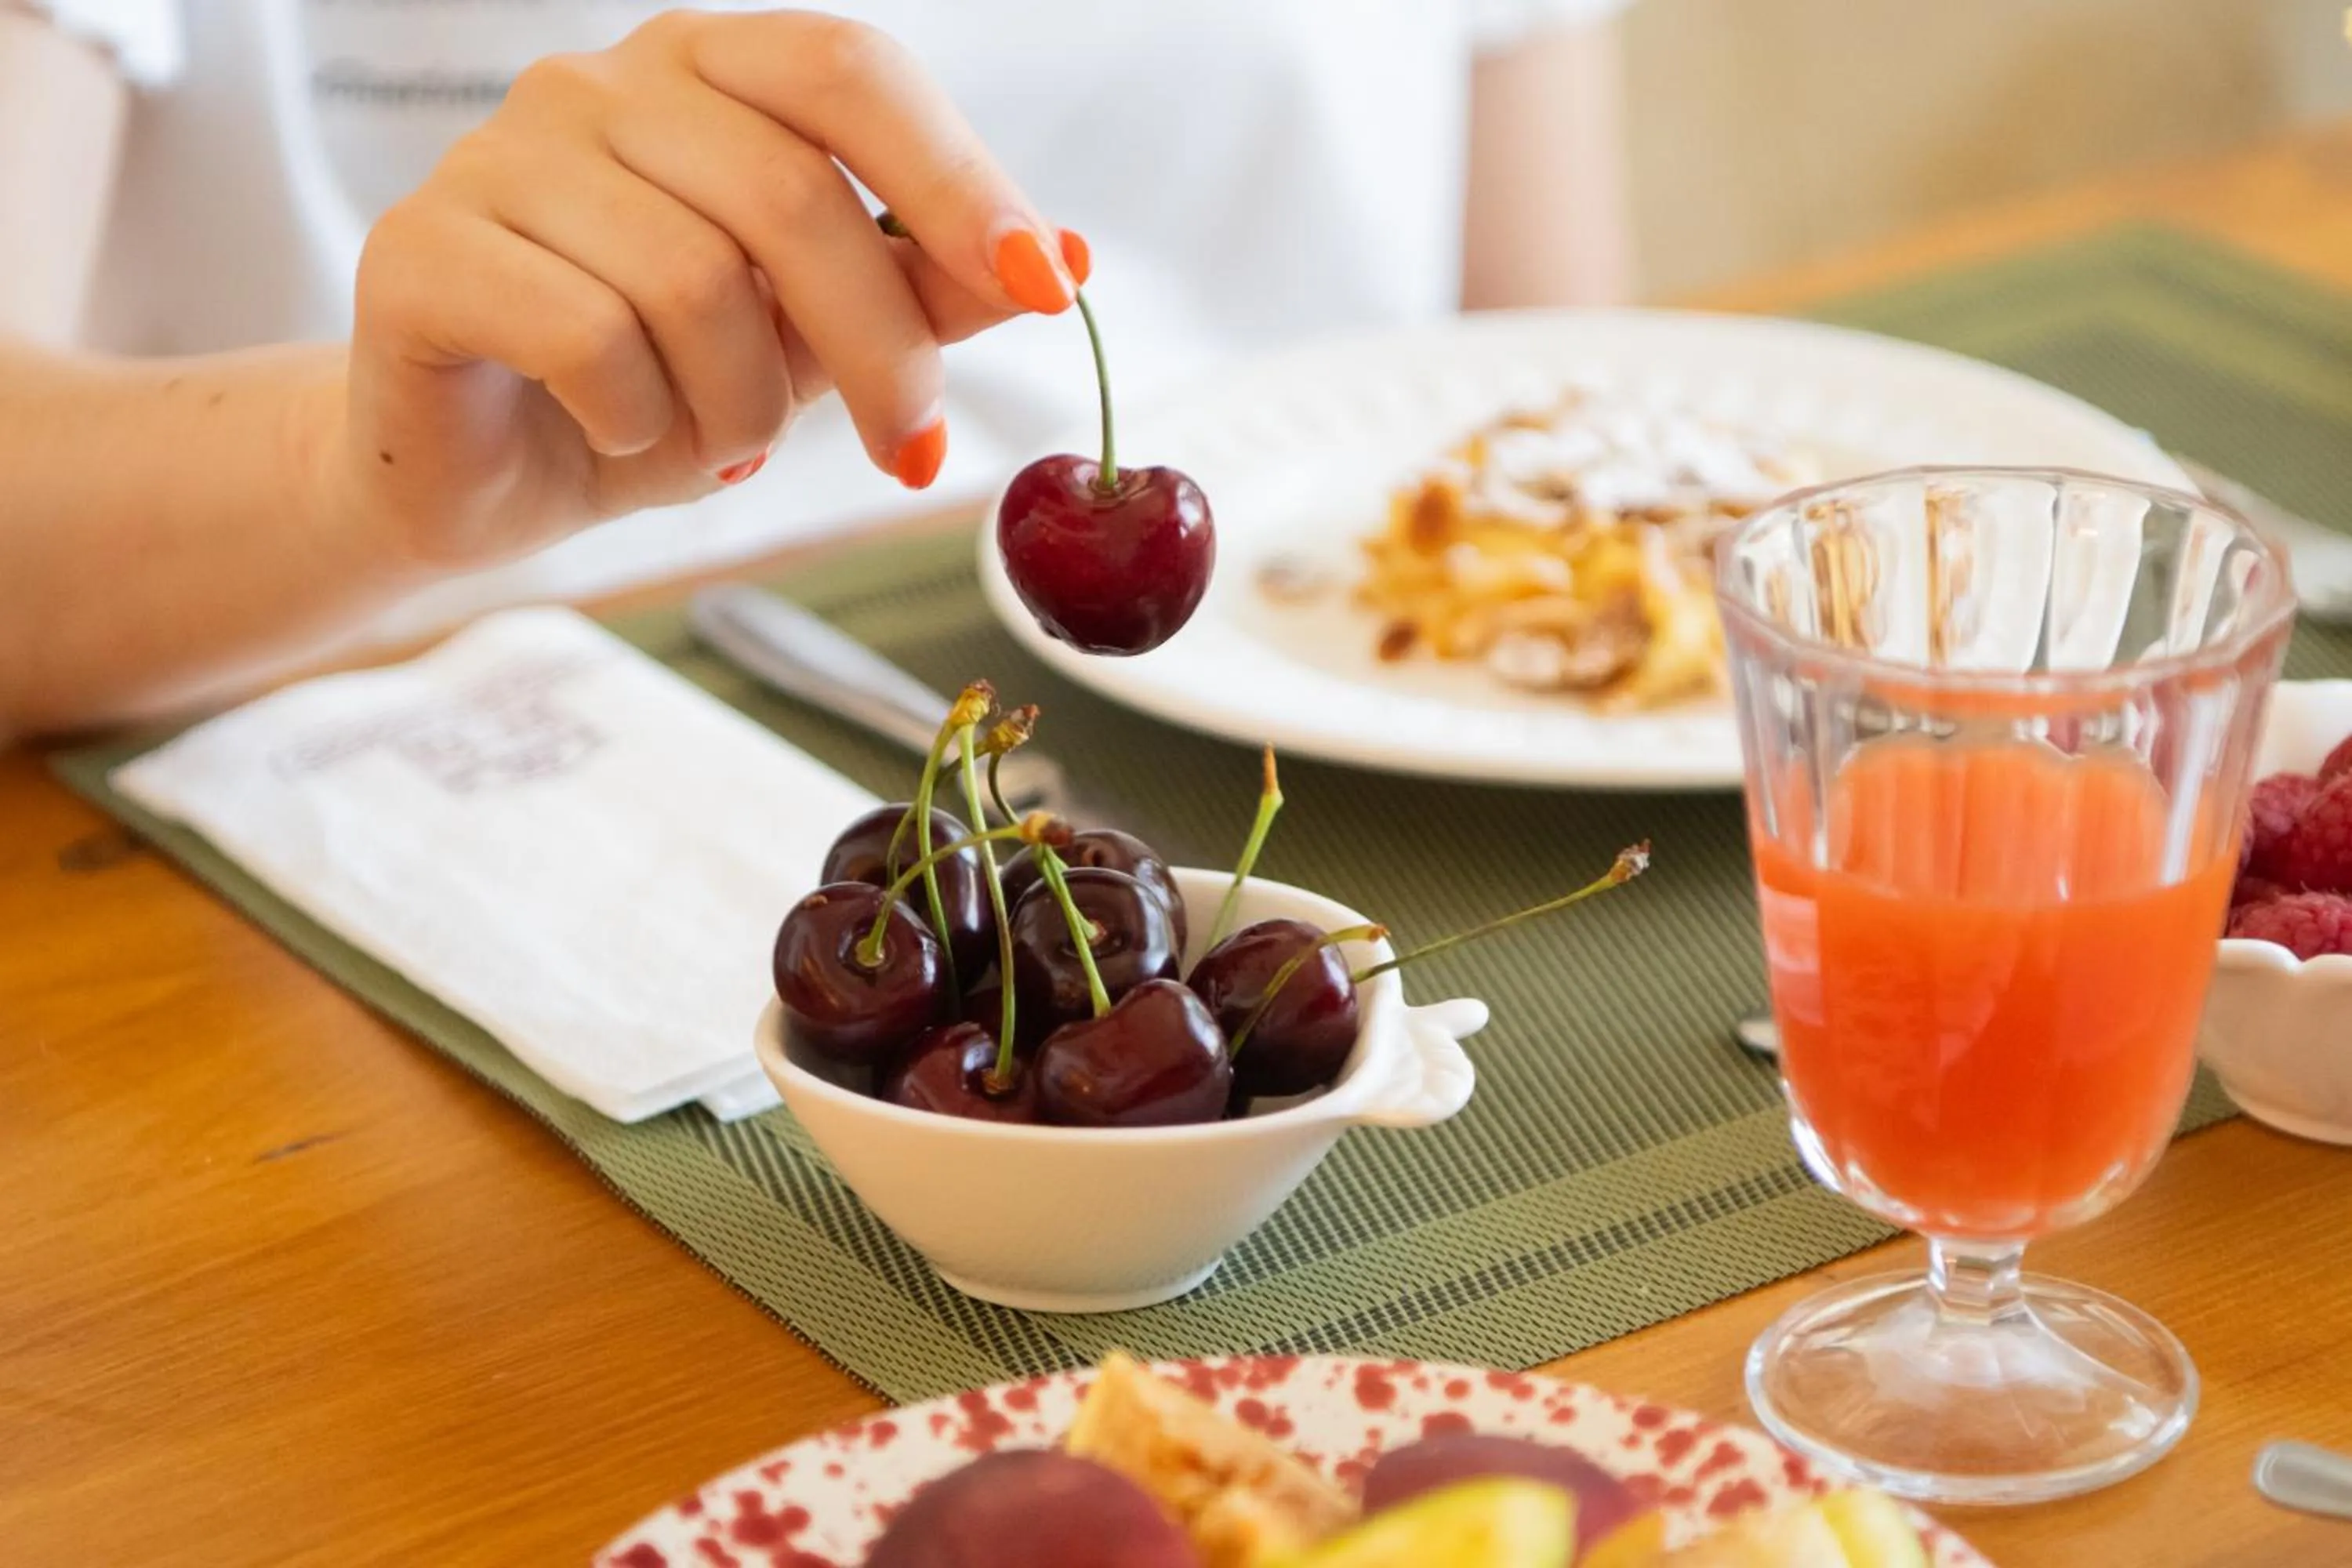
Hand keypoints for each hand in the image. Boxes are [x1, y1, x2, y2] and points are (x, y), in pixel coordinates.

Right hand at [338, 8, 1086, 570]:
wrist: (487, 475)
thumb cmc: (663, 389)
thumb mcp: (820, 344)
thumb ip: (929, 291)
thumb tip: (1067, 261)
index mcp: (707, 69)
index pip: (850, 72)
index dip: (957, 177)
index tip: (1040, 288)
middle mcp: (598, 85)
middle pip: (790, 192)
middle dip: (880, 347)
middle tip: (908, 449)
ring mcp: (496, 155)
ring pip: (690, 282)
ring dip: (742, 407)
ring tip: (724, 445)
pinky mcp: (419, 251)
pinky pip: (585, 338)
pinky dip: (636, 422)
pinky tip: (622, 437)